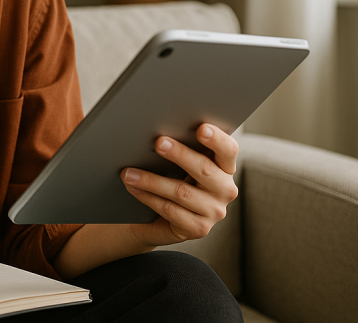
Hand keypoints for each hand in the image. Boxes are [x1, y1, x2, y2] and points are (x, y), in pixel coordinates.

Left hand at [120, 123, 238, 246]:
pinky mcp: (198, 229)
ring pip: (181, 192)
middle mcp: (225, 190)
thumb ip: (181, 149)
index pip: (228, 150)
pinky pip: (170, 210)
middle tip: (158, 142)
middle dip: (179, 154)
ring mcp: (214, 212)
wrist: (160, 219)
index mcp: (225, 167)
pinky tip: (133, 187)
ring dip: (151, 180)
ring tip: (129, 172)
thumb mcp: (180, 164)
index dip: (217, 139)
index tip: (201, 128)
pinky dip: (147, 197)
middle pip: (204, 169)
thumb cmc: (172, 180)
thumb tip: (158, 133)